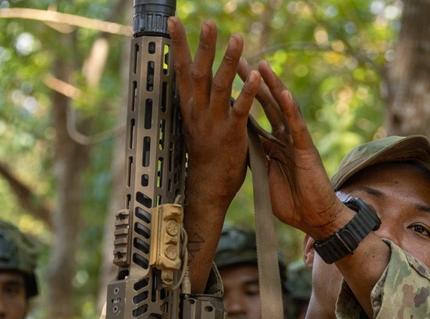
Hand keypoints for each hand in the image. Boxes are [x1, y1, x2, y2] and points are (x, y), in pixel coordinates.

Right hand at [169, 18, 258, 210]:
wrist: (207, 186)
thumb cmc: (205, 155)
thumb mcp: (196, 123)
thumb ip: (199, 101)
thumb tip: (198, 79)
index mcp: (189, 107)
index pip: (181, 70)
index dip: (177, 46)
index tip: (174, 22)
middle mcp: (198, 111)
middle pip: (199, 73)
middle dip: (204, 46)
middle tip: (209, 22)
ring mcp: (213, 123)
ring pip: (220, 86)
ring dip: (228, 61)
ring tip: (237, 38)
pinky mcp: (231, 135)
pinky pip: (240, 110)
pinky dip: (248, 92)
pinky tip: (255, 75)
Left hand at [235, 57, 351, 239]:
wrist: (315, 219)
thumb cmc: (294, 204)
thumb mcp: (267, 178)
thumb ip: (258, 160)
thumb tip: (241, 149)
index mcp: (274, 146)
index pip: (256, 115)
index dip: (242, 97)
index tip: (225, 80)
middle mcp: (285, 138)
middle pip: (267, 104)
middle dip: (252, 82)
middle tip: (237, 59)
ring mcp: (296, 142)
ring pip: (283, 108)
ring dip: (272, 86)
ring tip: (261, 65)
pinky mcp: (307, 150)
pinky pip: (297, 126)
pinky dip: (289, 109)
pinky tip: (282, 93)